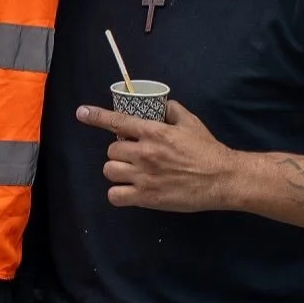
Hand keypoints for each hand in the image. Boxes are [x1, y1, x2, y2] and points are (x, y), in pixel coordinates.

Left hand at [76, 101, 237, 211]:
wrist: (222, 178)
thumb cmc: (207, 149)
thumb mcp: (190, 122)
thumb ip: (171, 110)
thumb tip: (159, 104)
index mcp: (154, 132)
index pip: (118, 121)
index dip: (97, 116)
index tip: (81, 113)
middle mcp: (145, 153)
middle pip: (111, 150)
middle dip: (120, 152)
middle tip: (134, 155)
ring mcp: (144, 176)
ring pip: (110, 171)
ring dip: (116, 171)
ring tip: (130, 172)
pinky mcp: (146, 198)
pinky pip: (115, 196)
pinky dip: (118, 193)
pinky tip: (128, 191)